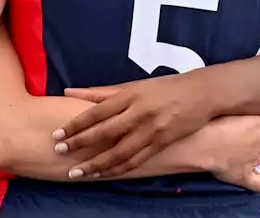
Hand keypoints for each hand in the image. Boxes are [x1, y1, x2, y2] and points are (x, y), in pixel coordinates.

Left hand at [56, 72, 217, 177]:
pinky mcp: (162, 142)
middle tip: (60, 153)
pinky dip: (118, 169)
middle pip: (104, 132)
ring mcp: (151, 129)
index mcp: (129, 95)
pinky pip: (137, 160)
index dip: (75, 125)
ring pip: (119, 151)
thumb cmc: (164, 87)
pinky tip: (104, 175)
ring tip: (78, 173)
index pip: (96, 112)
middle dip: (80, 144)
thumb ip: (100, 92)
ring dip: (96, 164)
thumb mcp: (133, 85)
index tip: (57, 135)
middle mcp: (139, 112)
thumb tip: (69, 92)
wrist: (202, 93)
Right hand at [206, 116, 259, 191]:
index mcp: (258, 124)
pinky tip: (254, 178)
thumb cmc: (210, 121)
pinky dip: (258, 182)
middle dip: (251, 141)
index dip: (255, 125)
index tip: (243, 124)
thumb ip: (239, 113)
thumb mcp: (228, 107)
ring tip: (238, 155)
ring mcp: (253, 161)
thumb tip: (238, 115)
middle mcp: (259, 143)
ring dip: (252, 156)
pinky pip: (258, 183)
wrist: (201, 143)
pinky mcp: (243, 176)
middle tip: (235, 139)